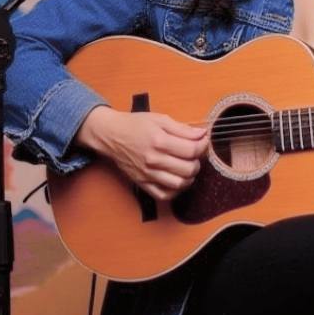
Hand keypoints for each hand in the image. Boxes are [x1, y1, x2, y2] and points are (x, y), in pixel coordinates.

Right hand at [76, 106, 207, 200]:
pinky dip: (176, 191)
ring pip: (179, 184)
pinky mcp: (142, 183)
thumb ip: (182, 129)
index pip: (192, 150)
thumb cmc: (135, 125)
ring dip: (190, 177)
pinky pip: (164, 195)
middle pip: (189, 169)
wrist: (110, 135)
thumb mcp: (160, 119)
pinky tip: (177, 179)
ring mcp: (147, 174)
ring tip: (188, 166)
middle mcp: (153, 160)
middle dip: (198, 161)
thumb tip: (202, 134)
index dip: (203, 146)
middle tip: (195, 154)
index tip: (203, 141)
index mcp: (159, 141)